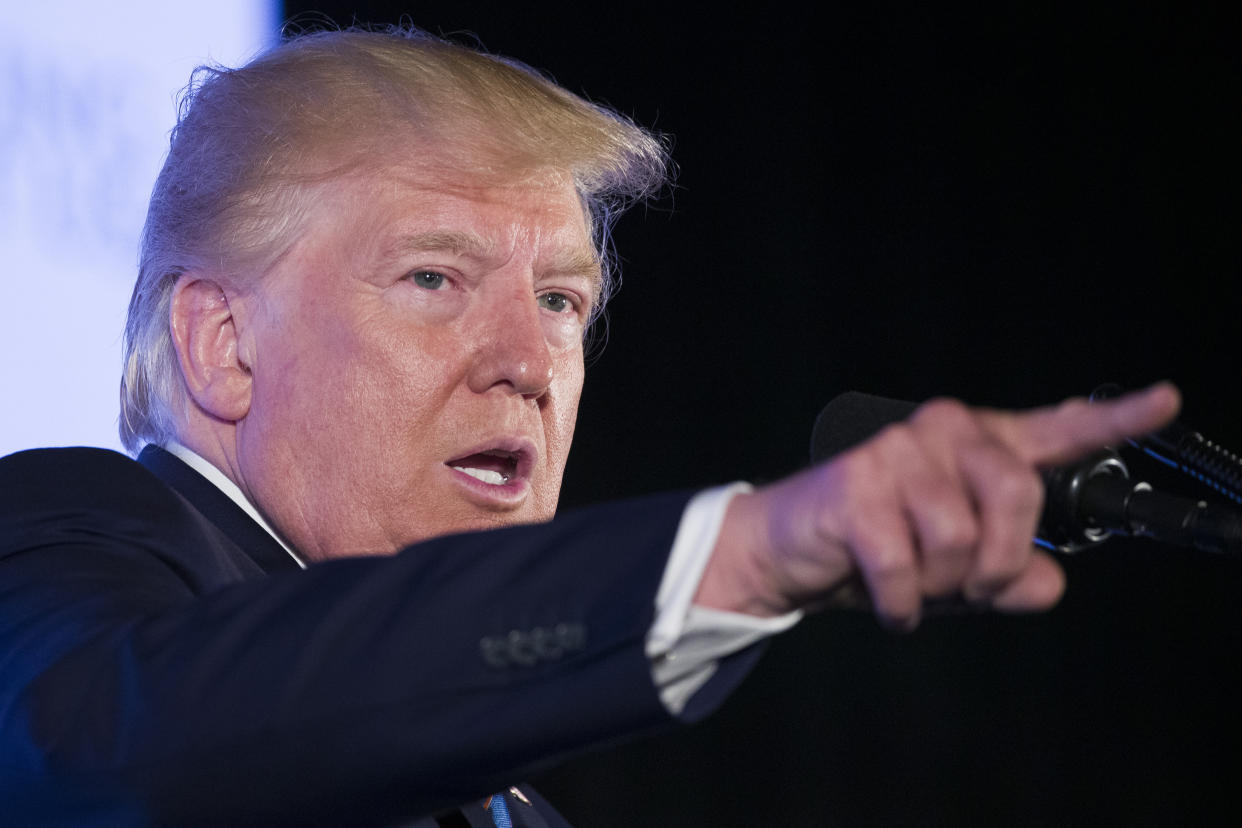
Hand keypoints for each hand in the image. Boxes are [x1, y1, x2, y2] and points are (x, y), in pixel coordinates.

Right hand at [696, 382, 1180, 628]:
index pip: (1057, 428)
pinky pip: (904, 566)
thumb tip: (1048, 587)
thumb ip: (1012, 576)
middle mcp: (943, 432)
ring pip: (961, 540)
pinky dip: (901, 604)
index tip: (1164, 401)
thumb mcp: (959, 575)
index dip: (1116, 419)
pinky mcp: (856, 486)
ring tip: (915, 588)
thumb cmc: (878, 550)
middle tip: (969, 589)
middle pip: (1017, 495)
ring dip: (943, 588)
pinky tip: (886, 603)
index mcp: (978, 446)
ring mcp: (897, 454)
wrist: (789, 549)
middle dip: (998, 564)